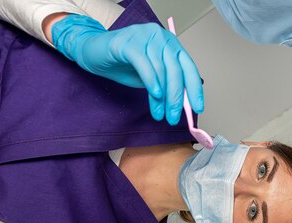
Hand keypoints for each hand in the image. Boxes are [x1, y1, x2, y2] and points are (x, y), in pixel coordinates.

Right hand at [51, 14, 203, 124]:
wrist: (93, 53)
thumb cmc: (123, 65)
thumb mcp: (151, 79)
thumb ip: (166, 87)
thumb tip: (182, 106)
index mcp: (171, 44)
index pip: (189, 67)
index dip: (194, 89)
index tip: (198, 108)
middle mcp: (161, 37)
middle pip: (176, 70)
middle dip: (176, 98)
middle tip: (173, 118)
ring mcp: (145, 36)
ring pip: (161, 70)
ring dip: (162, 97)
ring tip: (159, 114)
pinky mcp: (128, 42)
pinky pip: (144, 64)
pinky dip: (151, 81)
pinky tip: (155, 95)